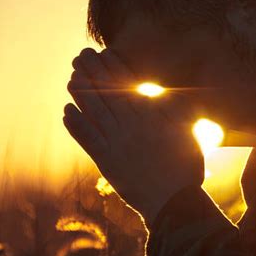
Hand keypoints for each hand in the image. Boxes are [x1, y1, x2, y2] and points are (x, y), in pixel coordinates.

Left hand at [63, 48, 203, 223]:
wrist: (173, 203)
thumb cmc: (186, 168)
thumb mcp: (187, 134)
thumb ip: (172, 112)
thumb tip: (156, 95)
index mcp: (149, 118)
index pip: (127, 87)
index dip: (113, 69)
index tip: (103, 53)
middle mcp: (130, 127)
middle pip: (108, 95)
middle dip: (93, 73)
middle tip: (81, 56)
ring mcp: (116, 145)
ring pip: (94, 113)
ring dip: (81, 94)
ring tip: (70, 77)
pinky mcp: (106, 162)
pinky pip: (87, 141)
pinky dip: (76, 126)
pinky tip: (67, 112)